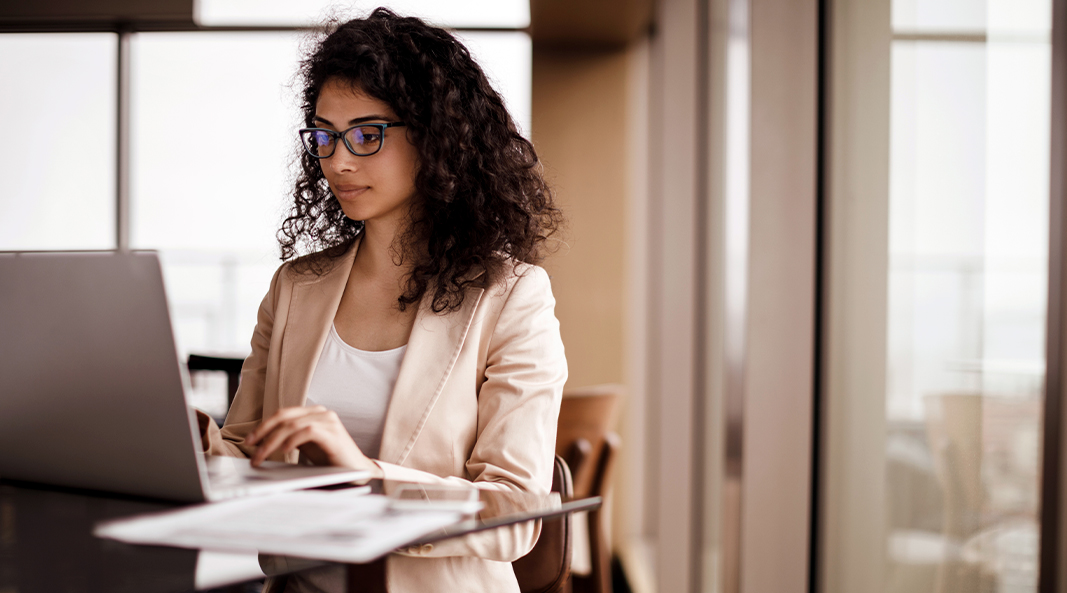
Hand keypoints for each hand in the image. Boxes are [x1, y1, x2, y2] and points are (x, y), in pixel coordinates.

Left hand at [245, 406, 382, 477]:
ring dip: (272, 442)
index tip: (250, 440)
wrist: (357, 471)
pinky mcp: (333, 433)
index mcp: (313, 413)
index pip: (283, 414)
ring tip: (262, 455)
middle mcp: (321, 413)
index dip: (263, 426)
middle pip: (284, 417)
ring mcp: (329, 421)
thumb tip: (262, 442)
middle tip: (251, 448)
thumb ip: (290, 438)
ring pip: (292, 425)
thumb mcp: (305, 446)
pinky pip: (308, 431)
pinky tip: (285, 451)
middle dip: (263, 433)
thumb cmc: (331, 460)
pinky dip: (293, 440)